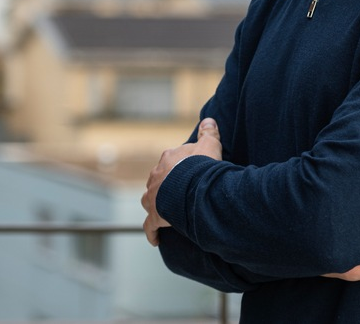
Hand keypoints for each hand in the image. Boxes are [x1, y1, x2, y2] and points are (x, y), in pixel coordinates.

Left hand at [141, 118, 222, 245]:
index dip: (181, 166)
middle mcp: (156, 176)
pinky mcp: (154, 215)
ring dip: (156, 204)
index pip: (171, 160)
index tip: (190, 172)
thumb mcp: (210, 145)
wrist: (192, 187)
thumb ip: (209, 132)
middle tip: (180, 192)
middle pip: (158, 180)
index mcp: (169, 159)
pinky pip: (149, 226)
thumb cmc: (202, 166)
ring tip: (167, 211)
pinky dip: (152, 232)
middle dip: (166, 185)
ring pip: (150, 200)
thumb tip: (208, 119)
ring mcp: (153, 196)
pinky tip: (156, 239)